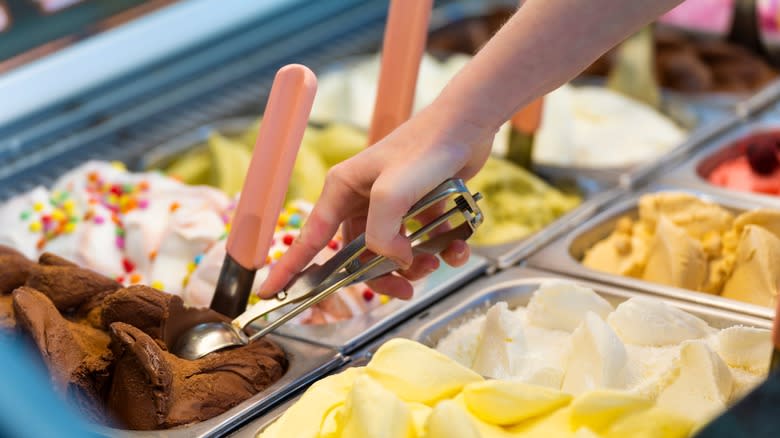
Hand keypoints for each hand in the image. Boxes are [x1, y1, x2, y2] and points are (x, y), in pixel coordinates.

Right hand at [260, 103, 494, 298]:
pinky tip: (457, 248)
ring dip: (415, 265)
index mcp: (342, 190)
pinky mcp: (419, 207)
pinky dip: (441, 251)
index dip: (289, 267)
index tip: (270, 293)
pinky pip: (424, 241)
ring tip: (435, 261)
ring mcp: (392, 204)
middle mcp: (362, 199)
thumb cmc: (425, 147)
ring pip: (394, 253)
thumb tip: (391, 261)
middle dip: (381, 275)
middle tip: (404, 289)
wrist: (469, 124)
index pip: (309, 238)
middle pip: (359, 255)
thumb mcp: (391, 193)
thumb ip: (380, 235)